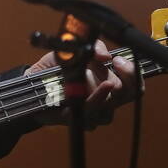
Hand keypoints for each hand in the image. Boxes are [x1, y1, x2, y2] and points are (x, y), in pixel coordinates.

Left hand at [24, 39, 138, 127]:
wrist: (32, 83)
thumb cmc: (56, 68)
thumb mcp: (74, 50)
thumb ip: (94, 47)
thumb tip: (106, 56)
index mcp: (109, 83)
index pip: (135, 85)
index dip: (133, 73)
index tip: (118, 61)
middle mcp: (106, 100)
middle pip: (126, 94)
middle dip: (114, 76)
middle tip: (103, 64)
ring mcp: (93, 112)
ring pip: (108, 104)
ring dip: (94, 86)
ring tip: (80, 76)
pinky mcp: (77, 119)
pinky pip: (89, 112)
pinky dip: (86, 99)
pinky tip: (78, 90)